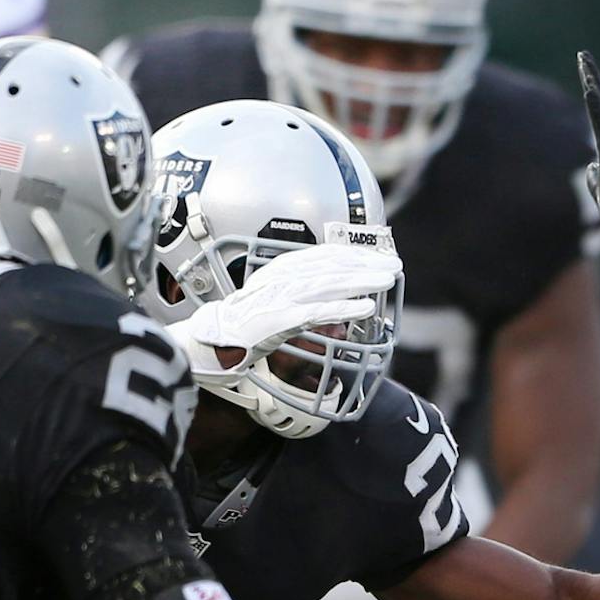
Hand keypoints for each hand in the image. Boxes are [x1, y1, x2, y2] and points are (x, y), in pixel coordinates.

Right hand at [169, 242, 400, 382]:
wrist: (204, 344)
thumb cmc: (236, 333)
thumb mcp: (270, 311)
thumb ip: (296, 305)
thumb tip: (328, 310)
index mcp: (276, 274)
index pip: (320, 256)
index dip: (351, 255)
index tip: (376, 257)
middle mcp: (278, 280)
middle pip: (329, 265)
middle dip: (365, 263)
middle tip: (395, 264)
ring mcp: (277, 299)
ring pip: (328, 284)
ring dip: (361, 280)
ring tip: (389, 279)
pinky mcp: (277, 320)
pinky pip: (316, 312)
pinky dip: (343, 309)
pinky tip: (366, 308)